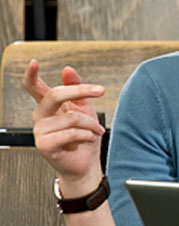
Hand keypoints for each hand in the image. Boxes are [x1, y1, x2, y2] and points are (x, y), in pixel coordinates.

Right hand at [23, 59, 105, 190]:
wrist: (86, 164)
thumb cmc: (84, 138)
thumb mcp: (84, 109)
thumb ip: (77, 89)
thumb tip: (68, 70)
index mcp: (48, 105)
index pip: (33, 87)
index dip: (31, 74)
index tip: (34, 62)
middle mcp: (41, 116)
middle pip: (55, 95)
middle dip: (79, 91)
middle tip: (100, 91)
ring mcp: (41, 131)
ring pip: (71, 117)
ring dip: (91, 124)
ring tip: (96, 130)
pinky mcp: (45, 145)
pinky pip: (70, 133)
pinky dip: (86, 135)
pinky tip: (88, 138)